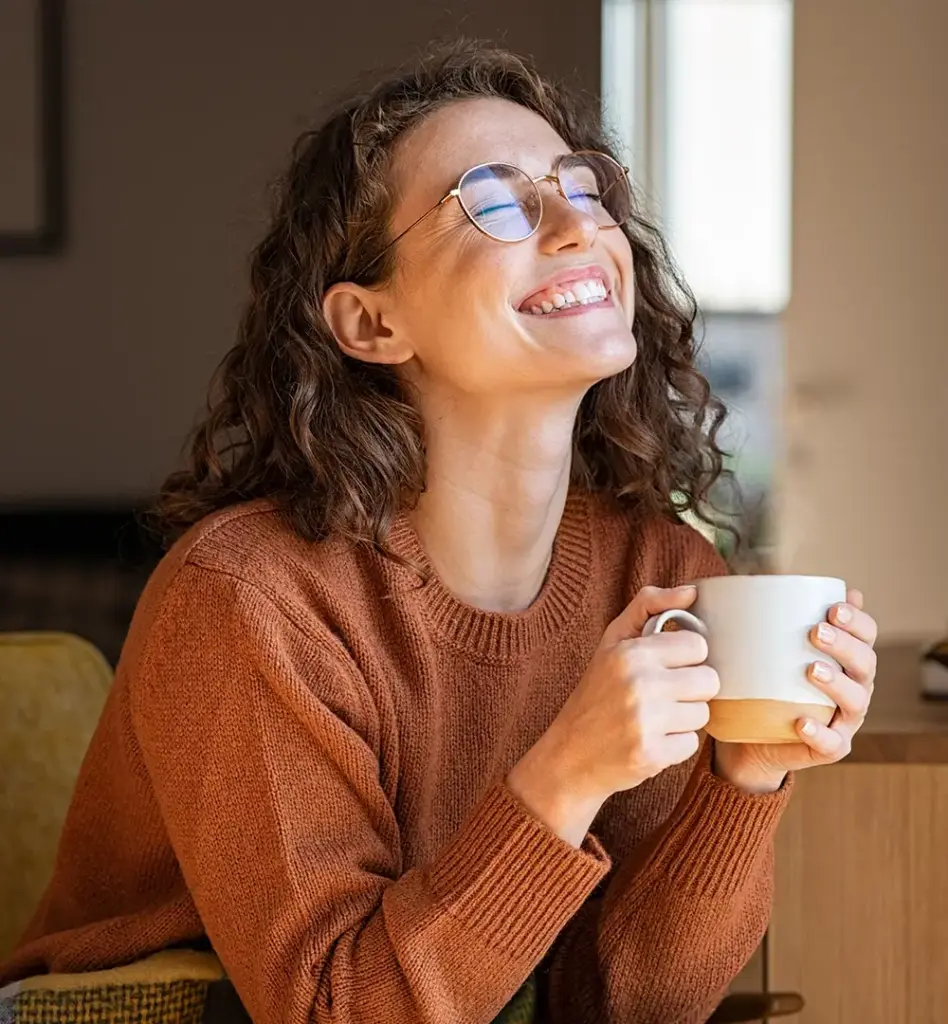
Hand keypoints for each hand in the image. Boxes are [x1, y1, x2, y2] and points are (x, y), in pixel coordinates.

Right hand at [507, 584, 719, 845]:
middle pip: (709, 680)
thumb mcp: (612, 641)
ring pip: (703, 714)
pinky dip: (675, 745)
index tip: (668, 667)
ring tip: (654, 719)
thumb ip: (649, 606)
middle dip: (691, 689)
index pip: (698, 646)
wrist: (569, 754)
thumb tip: (691, 591)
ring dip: (683, 718)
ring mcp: (646, 722)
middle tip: (663, 695)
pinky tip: (651, 740)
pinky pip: (692, 744)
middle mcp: (639, 684)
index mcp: (631, 652)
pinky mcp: (652, 755)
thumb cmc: (595, 693)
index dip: (686, 658)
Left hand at [713, 588, 877, 792]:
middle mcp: (854, 686)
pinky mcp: (830, 747)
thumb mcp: (764, 648)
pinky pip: (832, 743)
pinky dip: (820, 733)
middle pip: (865, 663)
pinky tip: (803, 723)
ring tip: (812, 670)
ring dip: (837, 684)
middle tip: (816, 633)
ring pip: (856, 701)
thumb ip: (769, 618)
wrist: (750, 737)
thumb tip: (761, 580)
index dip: (857, 619)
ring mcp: (844, 719)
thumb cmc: (762, 682)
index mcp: (845, 658)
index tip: (833, 608)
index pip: (865, 633)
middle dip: (846, 645)